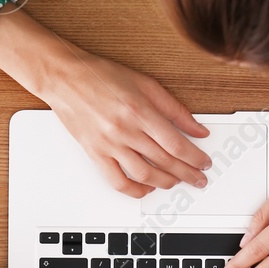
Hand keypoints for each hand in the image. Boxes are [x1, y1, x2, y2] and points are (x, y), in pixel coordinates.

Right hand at [43, 51, 211, 197]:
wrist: (64, 78)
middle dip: (187, 174)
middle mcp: (125, 130)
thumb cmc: (102, 77)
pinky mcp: (95, 153)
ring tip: (177, 182)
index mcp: (140, 111)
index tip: (204, 162)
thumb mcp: (146, 84)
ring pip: (144, 175)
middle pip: (165, 161)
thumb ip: (174, 109)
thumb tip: (198, 129)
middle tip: (198, 178)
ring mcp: (109, 144)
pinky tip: (146, 189)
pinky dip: (135, 191)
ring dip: (166, 183)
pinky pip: (117, 181)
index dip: (195, 158)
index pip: (176, 144)